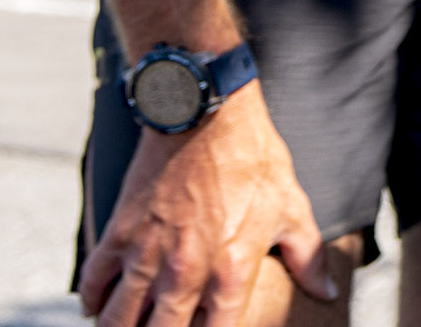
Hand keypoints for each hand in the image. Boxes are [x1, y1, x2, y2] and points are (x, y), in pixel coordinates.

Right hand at [79, 82, 337, 326]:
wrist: (207, 115)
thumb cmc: (254, 160)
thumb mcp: (292, 207)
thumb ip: (308, 257)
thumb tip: (327, 291)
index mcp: (231, 272)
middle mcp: (185, 273)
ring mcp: (147, 254)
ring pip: (116, 321)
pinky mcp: (119, 233)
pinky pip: (93, 282)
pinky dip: (93, 301)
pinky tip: (98, 309)